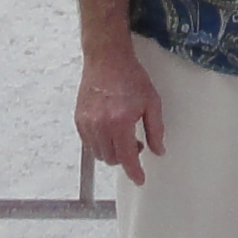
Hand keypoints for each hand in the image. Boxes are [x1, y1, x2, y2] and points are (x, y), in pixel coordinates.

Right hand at [76, 46, 166, 183]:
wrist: (107, 58)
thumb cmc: (130, 76)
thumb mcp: (152, 102)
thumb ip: (156, 130)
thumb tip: (158, 150)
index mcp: (121, 122)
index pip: (127, 158)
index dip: (134, 172)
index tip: (139, 179)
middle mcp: (101, 125)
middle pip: (112, 159)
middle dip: (125, 158)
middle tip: (136, 144)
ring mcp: (87, 122)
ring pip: (99, 153)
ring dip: (112, 152)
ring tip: (122, 135)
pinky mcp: (79, 118)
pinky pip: (88, 143)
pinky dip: (99, 144)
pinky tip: (109, 131)